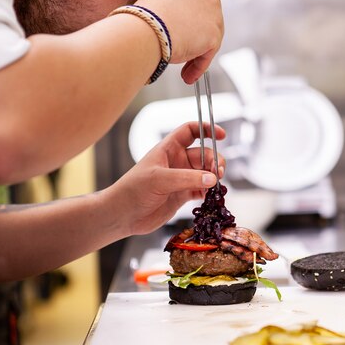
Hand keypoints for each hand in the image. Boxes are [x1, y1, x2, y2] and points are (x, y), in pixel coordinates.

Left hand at [106, 122, 225, 236]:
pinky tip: (210, 196)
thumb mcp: (160, 179)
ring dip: (214, 177)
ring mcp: (180, 179)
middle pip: (204, 154)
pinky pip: (202, 190)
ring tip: (216, 186)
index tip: (222, 135)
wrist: (123, 215)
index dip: (206, 129)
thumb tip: (212, 179)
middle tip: (219, 173)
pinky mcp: (182, 196)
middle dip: (214, 160)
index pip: (190, 131)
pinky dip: (209, 192)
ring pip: (205, 173)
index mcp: (168, 149)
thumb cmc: (134, 190)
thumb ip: (187, 178)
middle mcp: (176, 162)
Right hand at [136, 0, 223, 82]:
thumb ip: (170, 8)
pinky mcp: (215, 34)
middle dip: (197, 36)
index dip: (189, 19)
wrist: (145, 31)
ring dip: (197, 54)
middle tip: (185, 52)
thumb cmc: (142, 20)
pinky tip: (187, 75)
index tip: (181, 32)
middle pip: (206, 16)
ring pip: (209, 36)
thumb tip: (172, 24)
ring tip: (184, 70)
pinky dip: (198, 66)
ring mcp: (213, 11)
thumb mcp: (155, 2)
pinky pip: (208, 54)